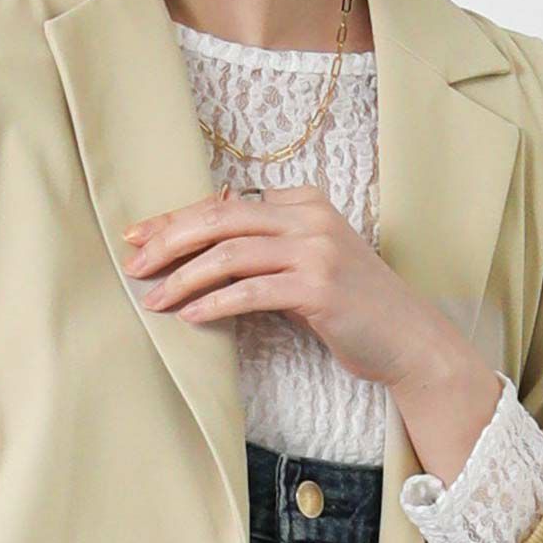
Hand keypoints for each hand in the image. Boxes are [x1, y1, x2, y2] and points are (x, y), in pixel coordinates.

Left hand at [122, 184, 459, 391]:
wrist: (408, 339)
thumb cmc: (351, 306)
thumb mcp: (305, 264)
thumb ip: (262, 249)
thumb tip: (196, 251)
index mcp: (304, 202)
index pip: (224, 204)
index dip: (176, 220)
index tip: (139, 237)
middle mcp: (310, 217)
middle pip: (219, 219)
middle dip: (168, 242)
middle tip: (134, 266)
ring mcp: (316, 250)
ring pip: (228, 255)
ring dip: (183, 279)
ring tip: (154, 300)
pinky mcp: (319, 287)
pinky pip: (250, 291)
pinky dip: (213, 303)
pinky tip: (190, 316)